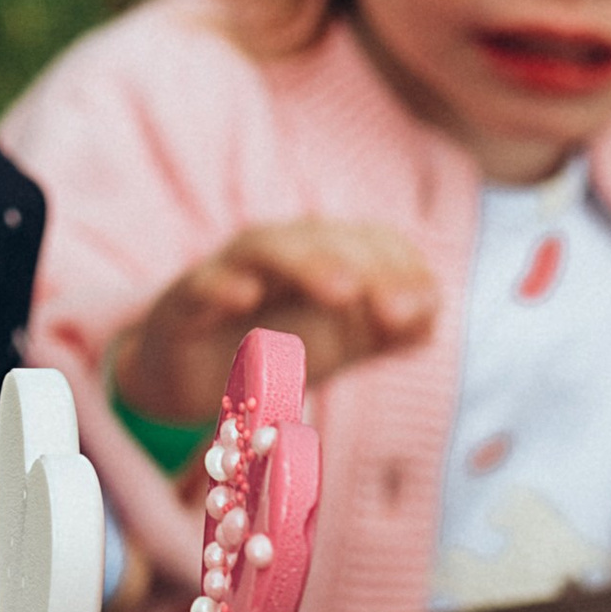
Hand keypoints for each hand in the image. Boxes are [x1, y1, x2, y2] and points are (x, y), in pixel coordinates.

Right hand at [111, 219, 437, 433]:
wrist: (188, 374)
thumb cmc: (273, 347)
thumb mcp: (341, 343)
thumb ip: (387, 329)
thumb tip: (427, 314)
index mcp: (323, 254)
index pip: (371, 241)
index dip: (401, 269)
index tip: (421, 310)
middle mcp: (278, 253)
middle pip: (324, 237)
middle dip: (367, 269)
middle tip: (396, 312)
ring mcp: (228, 271)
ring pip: (265, 247)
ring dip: (307, 263)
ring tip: (343, 292)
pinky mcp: (183, 302)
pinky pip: (202, 284)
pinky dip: (223, 285)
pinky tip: (246, 297)